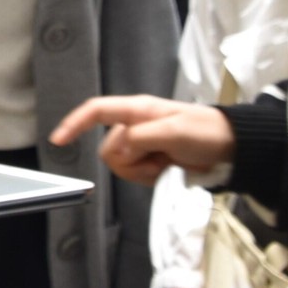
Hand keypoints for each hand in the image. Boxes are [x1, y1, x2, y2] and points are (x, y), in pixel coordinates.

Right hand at [51, 96, 234, 185]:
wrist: (230, 148)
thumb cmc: (206, 132)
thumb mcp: (175, 132)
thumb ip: (142, 138)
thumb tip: (120, 149)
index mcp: (137, 110)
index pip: (97, 111)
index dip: (74, 123)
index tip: (58, 141)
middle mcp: (134, 125)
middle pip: (108, 149)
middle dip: (129, 160)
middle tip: (157, 158)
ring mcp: (141, 144)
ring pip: (119, 165)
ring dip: (141, 171)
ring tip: (165, 163)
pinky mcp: (149, 160)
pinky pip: (133, 174)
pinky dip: (148, 177)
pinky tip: (166, 170)